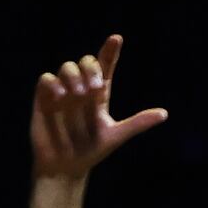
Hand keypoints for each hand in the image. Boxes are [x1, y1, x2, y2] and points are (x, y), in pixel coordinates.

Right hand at [31, 37, 168, 180]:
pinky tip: (60, 96)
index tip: (116, 39)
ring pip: (67, 67)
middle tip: (95, 87)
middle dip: (91, 68)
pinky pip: (45, 80)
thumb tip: (164, 114)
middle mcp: (81, 89)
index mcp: (100, 94)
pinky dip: (52, 83)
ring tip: (78, 94)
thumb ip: (138, 123)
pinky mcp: (43, 100)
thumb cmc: (92, 152)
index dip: (110, 51)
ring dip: (73, 76)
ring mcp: (62, 93)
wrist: (66, 168)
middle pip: (86, 62)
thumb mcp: (116, 136)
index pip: (106, 66)